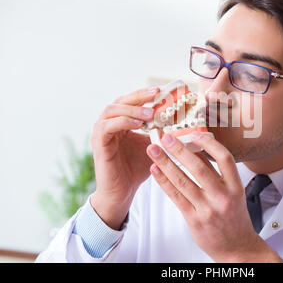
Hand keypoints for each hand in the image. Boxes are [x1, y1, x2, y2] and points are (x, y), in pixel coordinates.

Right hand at [90, 87, 159, 229]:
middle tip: (156, 94)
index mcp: (120, 122)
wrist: (122, 191)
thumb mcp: (153, 146)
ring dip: (133, 109)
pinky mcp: (98, 143)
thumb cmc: (136, 169)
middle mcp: (108, 123)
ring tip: (151, 113)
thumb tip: (183, 121)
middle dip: (140, 96)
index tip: (162, 91)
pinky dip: (123, 122)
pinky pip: (108, 126)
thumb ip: (161, 132)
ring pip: (112, 110)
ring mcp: (101, 132)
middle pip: (121, 100)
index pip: (130, 101)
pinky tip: (139, 125)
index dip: (145, 94)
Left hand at [146, 132, 282, 262]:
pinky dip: (164, 182)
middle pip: (199, 167)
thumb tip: (197, 150)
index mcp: (235, 187)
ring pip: (183, 181)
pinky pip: (176, 197)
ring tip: (154, 150)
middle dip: (179, 150)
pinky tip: (155, 171)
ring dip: (166, 163)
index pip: (224, 158)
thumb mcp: (234, 193)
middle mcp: (222, 197)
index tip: (194, 133)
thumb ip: (217, 174)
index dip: (208, 143)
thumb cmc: (234, 218)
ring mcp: (207, 209)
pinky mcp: (194, 219)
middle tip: (166, 137)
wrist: (236, 247)